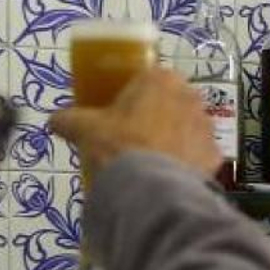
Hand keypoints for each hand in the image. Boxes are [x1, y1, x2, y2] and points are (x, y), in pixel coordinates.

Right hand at [50, 69, 221, 180]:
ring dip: (168, 139)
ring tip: (146, 161)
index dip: (128, 96)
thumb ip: (68, 119)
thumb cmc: (119, 146)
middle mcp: (190, 96)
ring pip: (183, 127)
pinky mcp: (214, 155)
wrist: (152, 190)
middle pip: (166, 102)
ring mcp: (206, 126)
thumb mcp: (85, 129)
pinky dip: (182, 163)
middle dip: (150, 117)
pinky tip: (164, 177)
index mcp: (161, 79)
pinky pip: (195, 155)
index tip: (115, 114)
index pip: (145, 78)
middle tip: (127, 138)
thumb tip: (54, 120)